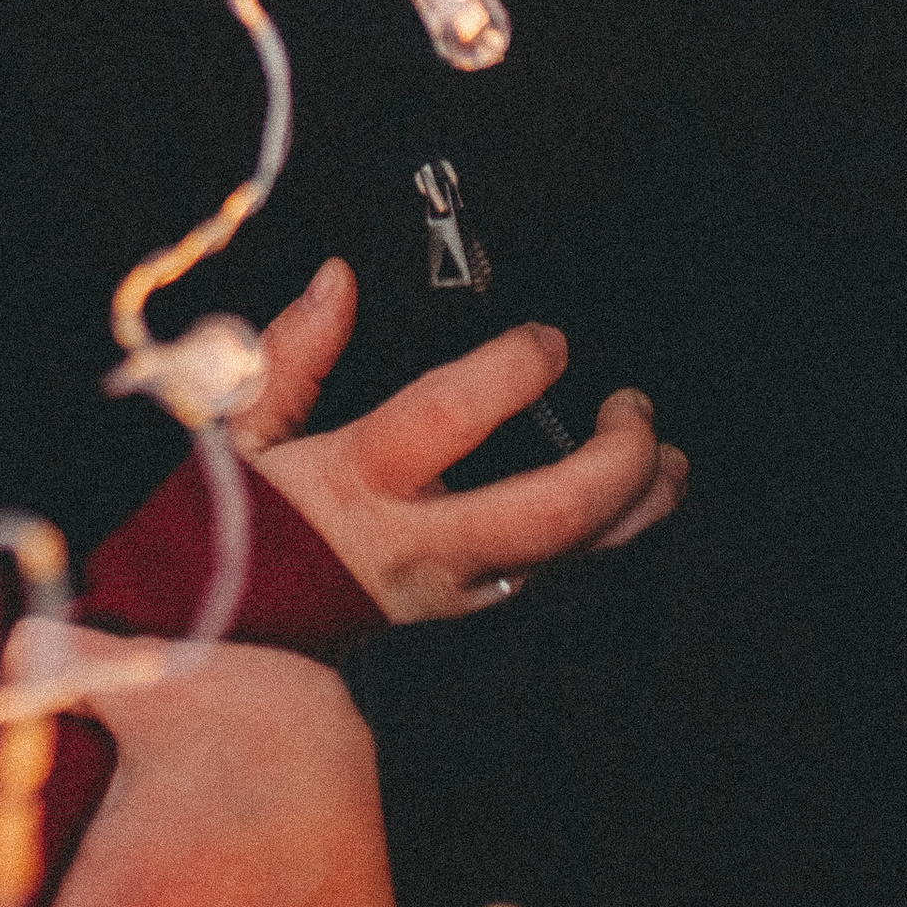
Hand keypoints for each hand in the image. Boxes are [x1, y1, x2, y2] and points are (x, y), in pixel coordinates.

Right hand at [237, 259, 686, 618]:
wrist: (239, 625)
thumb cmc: (243, 518)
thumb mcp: (241, 426)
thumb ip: (291, 352)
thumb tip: (338, 282)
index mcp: (360, 483)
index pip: (449, 421)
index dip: (510, 374)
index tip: (548, 340)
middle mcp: (419, 544)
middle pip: (547, 515)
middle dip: (614, 462)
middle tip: (634, 408)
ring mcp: (455, 586)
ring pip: (572, 559)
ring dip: (636, 508)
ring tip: (668, 460)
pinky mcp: (470, 607)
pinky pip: (557, 575)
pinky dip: (606, 536)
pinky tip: (629, 501)